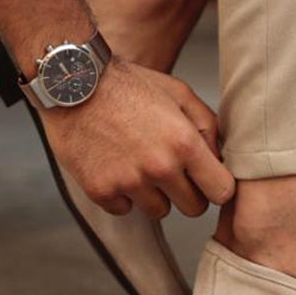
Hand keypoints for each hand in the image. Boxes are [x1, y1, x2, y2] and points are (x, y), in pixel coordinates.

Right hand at [41, 59, 234, 218]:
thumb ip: (208, 126)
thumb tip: (220, 158)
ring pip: (159, 212)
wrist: (73, 82)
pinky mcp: (101, 190)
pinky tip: (117, 168)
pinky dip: (122, 196)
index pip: (222, 192)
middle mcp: (160, 167)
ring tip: (141, 165)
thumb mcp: (179, 94)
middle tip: (174, 173)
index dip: (217, 187)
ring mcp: (129, 181)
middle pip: (194, 209)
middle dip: (188, 193)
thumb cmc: (127, 85)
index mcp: (185, 144)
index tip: (208, 181)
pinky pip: (125, 210)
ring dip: (155, 195)